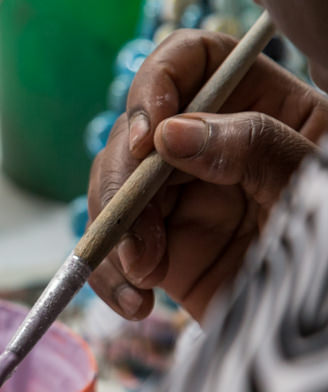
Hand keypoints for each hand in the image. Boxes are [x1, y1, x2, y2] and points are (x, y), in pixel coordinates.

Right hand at [87, 29, 327, 321]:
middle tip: (133, 220)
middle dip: (122, 180)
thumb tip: (169, 135)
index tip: (150, 133)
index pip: (192, 64)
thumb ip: (253, 148)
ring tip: (144, 274)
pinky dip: (109, 278)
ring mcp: (180, 202)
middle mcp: (209, 149)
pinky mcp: (162, 254)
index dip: (158, 83)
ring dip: (113, 234)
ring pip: (113, 194)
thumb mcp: (311, 181)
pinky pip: (113, 254)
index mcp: (258, 108)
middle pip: (134, 135)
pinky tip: (136, 301)